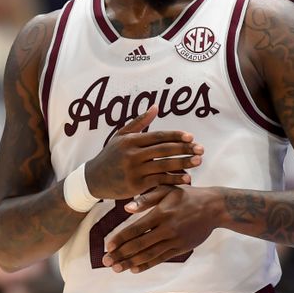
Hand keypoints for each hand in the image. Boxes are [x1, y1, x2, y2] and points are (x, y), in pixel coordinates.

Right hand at [84, 105, 203, 199]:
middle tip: (201, 149)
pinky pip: (159, 181)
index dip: (176, 136)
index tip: (191, 137)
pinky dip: (174, 179)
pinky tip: (187, 178)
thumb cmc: (110, 155)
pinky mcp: (135, 185)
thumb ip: (139, 122)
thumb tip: (156, 107)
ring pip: (163, 165)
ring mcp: (134, 170)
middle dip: (184, 149)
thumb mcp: (121, 136)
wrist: (92, 179)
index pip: (158, 136)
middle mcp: (132, 154)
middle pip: (164, 150)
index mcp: (130, 140)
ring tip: (198, 161)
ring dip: (183, 164)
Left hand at [101, 185, 222, 272]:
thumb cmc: (188, 195)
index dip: (120, 239)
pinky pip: (161, 259)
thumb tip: (126, 208)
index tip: (107, 246)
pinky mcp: (181, 248)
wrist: (214, 207)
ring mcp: (175, 239)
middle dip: (120, 254)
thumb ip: (146, 198)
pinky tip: (135, 269)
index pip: (135, 229)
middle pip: (139, 245)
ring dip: (130, 263)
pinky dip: (147, 264)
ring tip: (117, 268)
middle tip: (106, 261)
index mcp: (161, 212)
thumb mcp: (168, 190)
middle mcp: (167, 228)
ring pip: (149, 254)